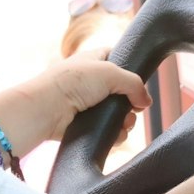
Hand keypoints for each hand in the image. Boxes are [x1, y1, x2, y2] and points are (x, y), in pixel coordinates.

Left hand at [11, 56, 150, 143]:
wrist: (47, 108)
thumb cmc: (73, 82)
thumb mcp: (111, 72)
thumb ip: (134, 84)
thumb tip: (146, 102)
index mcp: (94, 60)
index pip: (118, 59)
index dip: (130, 70)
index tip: (137, 83)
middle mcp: (91, 81)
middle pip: (123, 92)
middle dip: (131, 103)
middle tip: (133, 108)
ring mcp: (88, 104)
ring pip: (118, 113)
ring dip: (125, 121)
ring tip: (123, 123)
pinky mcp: (85, 125)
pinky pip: (108, 130)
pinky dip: (115, 134)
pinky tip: (115, 134)